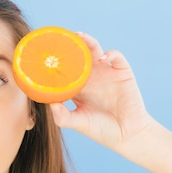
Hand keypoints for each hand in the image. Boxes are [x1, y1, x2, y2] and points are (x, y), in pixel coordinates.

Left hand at [50, 33, 152, 154]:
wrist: (128, 135)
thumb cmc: (102, 130)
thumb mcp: (80, 123)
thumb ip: (64, 117)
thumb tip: (50, 105)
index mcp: (78, 85)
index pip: (65, 67)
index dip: (57, 58)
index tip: (45, 51)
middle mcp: (91, 75)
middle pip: (79, 53)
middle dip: (71, 43)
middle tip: (62, 36)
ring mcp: (106, 72)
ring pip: (95, 49)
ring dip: (88, 41)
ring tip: (79, 36)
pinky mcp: (122, 73)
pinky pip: (116, 56)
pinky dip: (110, 53)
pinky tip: (102, 58)